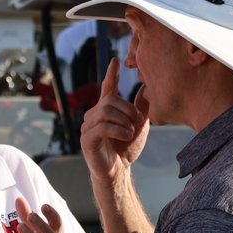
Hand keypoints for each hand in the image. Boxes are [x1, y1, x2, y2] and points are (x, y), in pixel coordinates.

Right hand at [80, 58, 149, 182]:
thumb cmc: (126, 149)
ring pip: (106, 111)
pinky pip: (102, 127)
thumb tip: (145, 87)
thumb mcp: (138, 126)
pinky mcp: (86, 139)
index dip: (111, 74)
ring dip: (124, 121)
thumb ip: (140, 108)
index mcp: (106, 110)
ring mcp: (88, 127)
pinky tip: (126, 135)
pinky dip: (118, 130)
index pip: (107, 88)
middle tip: (137, 122)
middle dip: (128, 109)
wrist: (118, 172)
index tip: (116, 61)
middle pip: (110, 100)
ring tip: (131, 132)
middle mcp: (94, 115)